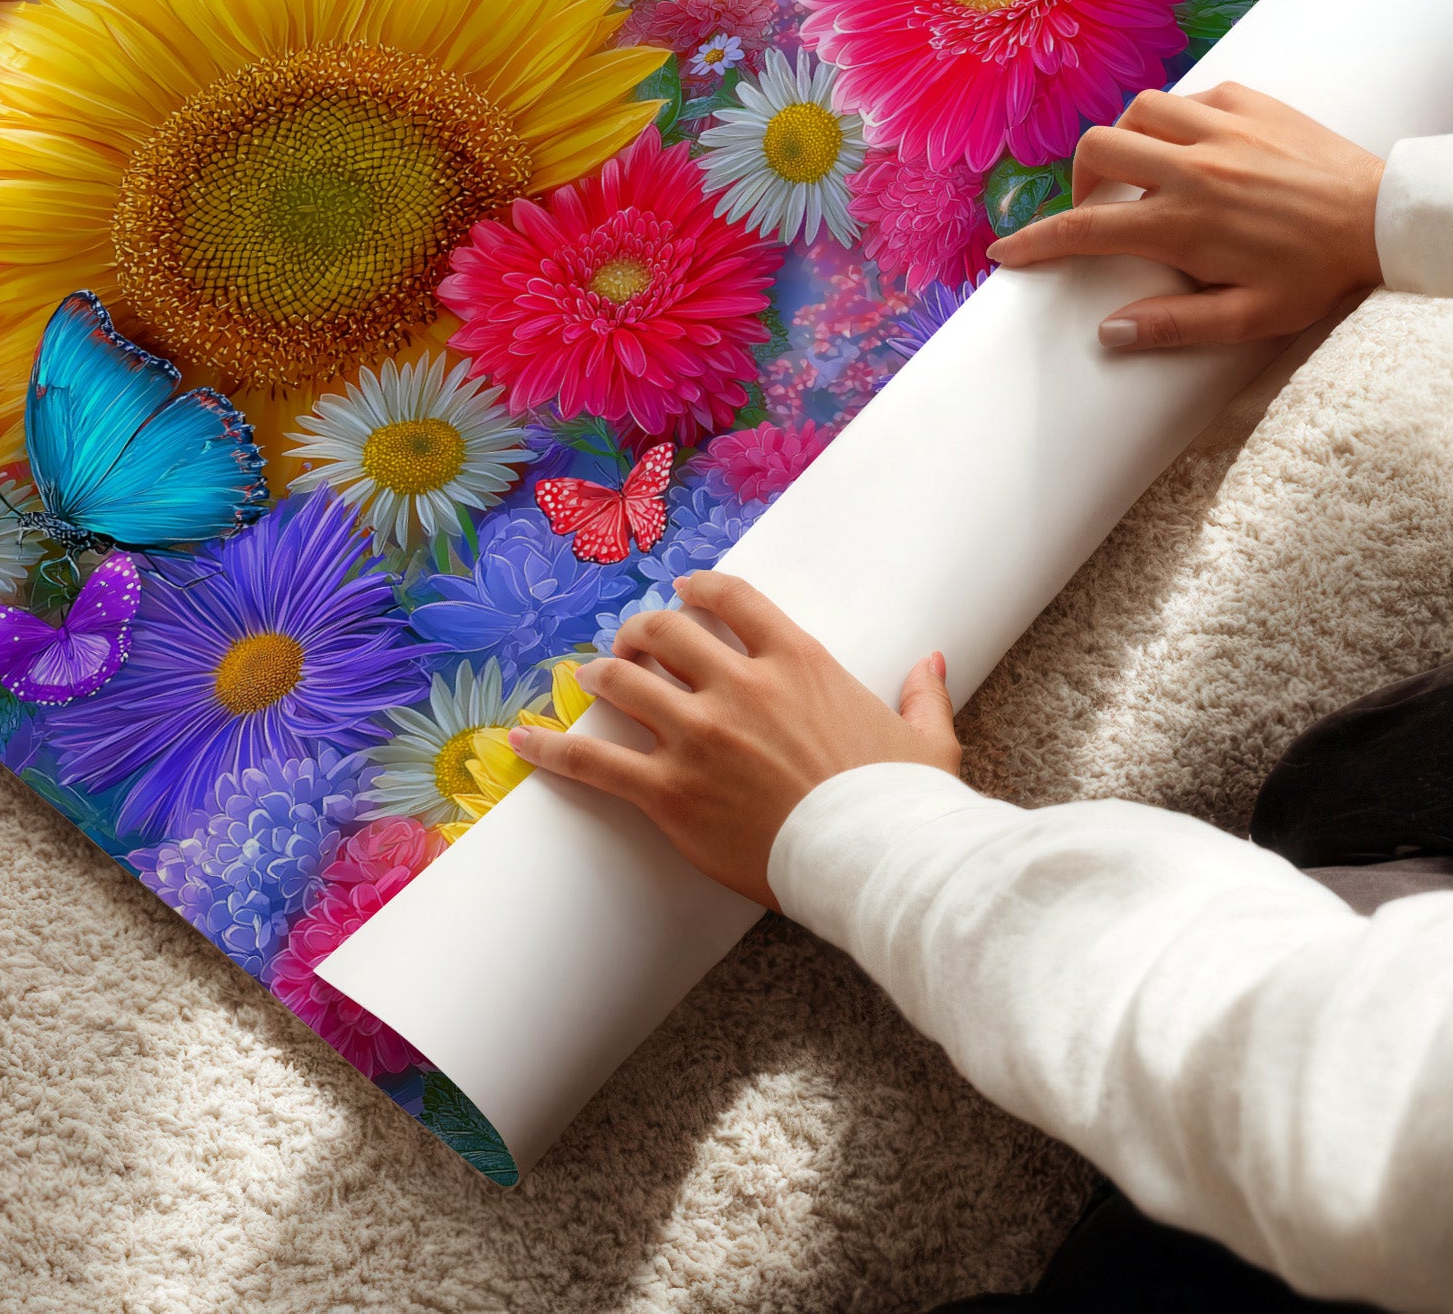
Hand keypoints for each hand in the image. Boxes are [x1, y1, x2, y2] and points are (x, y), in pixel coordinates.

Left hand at [507, 572, 957, 909]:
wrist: (877, 862)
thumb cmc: (903, 805)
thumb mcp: (925, 740)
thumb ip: (922, 694)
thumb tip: (932, 662)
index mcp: (798, 662)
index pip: (732, 599)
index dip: (699, 590)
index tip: (684, 591)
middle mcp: (740, 686)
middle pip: (665, 633)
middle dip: (641, 632)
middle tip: (632, 643)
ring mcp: (699, 736)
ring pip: (623, 682)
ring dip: (601, 675)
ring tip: (588, 678)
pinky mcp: (670, 792)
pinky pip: (593, 761)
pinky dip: (551, 747)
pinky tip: (520, 738)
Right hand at [986, 82, 1384, 350]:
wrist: (1385, 218)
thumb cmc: (1319, 275)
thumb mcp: (1250, 318)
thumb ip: (1175, 325)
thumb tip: (1109, 331)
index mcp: (1184, 223)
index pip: (1086, 229)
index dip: (1036, 242)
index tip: (1007, 253)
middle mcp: (1192, 167)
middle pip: (1098, 150)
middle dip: (1079, 180)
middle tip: (1096, 208)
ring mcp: (1221, 128)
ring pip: (1138, 112)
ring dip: (1126, 140)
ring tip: (1142, 171)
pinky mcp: (1250, 102)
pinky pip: (1190, 97)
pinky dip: (1177, 119)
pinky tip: (1194, 146)